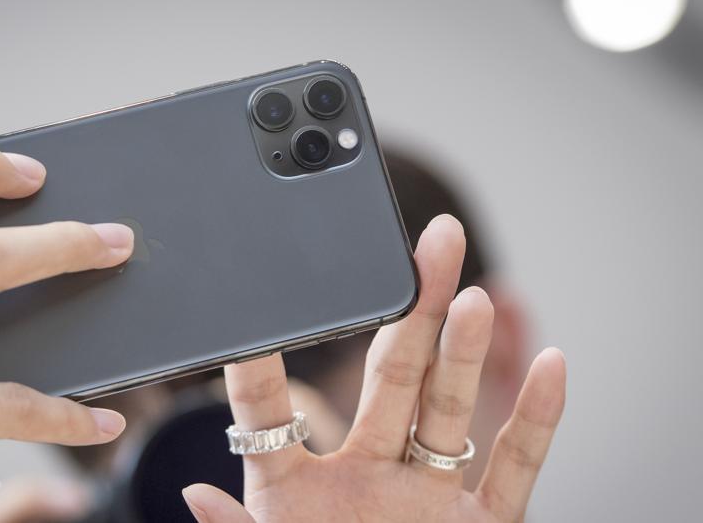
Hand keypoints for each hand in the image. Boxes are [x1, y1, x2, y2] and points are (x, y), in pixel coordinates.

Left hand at [182, 215, 565, 521]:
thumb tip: (191, 493)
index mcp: (293, 489)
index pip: (270, 411)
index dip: (262, 356)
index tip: (261, 294)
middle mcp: (364, 475)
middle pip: (386, 379)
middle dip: (407, 310)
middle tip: (422, 245)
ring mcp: (424, 496)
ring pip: (446, 411)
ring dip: (461, 354)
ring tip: (468, 295)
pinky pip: (515, 469)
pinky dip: (537, 422)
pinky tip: (551, 366)